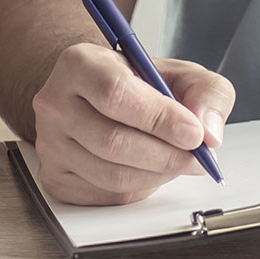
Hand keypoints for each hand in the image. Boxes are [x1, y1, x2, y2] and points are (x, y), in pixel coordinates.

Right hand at [29, 41, 233, 204]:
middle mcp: (55, 102)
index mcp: (80, 64)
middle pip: (112, 141)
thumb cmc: (138, 84)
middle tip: (197, 157)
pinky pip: (106, 194)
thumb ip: (207, 92)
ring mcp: (50, 143)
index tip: (194, 133)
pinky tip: (150, 170)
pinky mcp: (55, 176)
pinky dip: (140, 188)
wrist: (98, 98)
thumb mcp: (180, 73)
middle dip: (166, 155)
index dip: (159, 118)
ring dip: (157, 175)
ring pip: (112, 174)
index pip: (115, 94)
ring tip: (178, 162)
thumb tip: (209, 131)